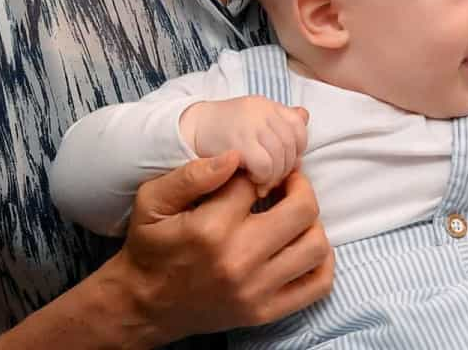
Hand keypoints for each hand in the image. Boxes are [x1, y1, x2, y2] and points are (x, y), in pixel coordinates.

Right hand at [106, 155, 333, 343]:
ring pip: (315, 246)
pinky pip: (317, 286)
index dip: (257, 168)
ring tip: (293, 213)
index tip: (252, 170)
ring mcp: (256, 289)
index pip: (256, 181)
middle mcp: (239, 258)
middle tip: (286, 181)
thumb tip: (235, 155)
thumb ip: (192, 175)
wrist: (145, 304)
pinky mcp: (265, 311)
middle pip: (302, 210)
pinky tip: (303, 245)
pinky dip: (322, 262)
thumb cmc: (150, 247)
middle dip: (298, 186)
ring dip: (312, 222)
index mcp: (211, 227)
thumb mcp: (152, 200)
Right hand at [180, 97, 308, 196]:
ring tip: (262, 184)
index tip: (284, 164)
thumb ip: (279, 119)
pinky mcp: (238, 142)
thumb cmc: (223, 131)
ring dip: (274, 177)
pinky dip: (262, 178)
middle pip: (291, 145)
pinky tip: (252, 182)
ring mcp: (250, 124)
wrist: (187, 129)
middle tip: (272, 181)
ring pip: (280, 157)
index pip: (299, 126)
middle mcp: (261, 110)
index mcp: (267, 104)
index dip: (296, 149)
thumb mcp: (253, 118)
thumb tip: (305, 116)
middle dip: (285, 168)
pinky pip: (265, 165)